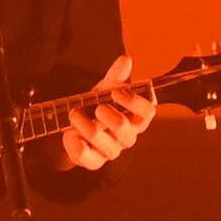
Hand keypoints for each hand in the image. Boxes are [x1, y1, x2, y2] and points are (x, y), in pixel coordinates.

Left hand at [61, 53, 154, 169]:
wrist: (76, 123)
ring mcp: (112, 150)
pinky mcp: (95, 160)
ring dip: (87, 127)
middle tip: (97, 107)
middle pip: (126, 130)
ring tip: (74, 114)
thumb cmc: (97, 104)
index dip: (134, 102)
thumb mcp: (105, 88)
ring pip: (106, 145)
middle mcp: (127, 136)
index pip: (147, 112)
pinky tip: (73, 136)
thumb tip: (126, 60)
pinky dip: (80, 148)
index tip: (116, 91)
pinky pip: (90, 160)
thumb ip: (116, 76)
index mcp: (135, 117)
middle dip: (109, 117)